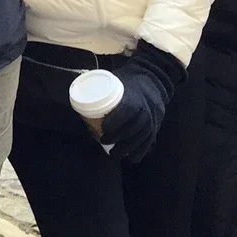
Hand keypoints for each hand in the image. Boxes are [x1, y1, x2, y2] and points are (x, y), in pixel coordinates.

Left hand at [101, 42, 183, 162]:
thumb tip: (79, 93)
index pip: (127, 111)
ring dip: (127, 148)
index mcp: (136, 96)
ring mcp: (154, 119)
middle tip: (103, 140)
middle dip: (118, 137)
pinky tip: (131, 159)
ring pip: (142, 137)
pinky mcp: (157, 126)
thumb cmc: (130, 79)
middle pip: (133, 127)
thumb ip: (102, 87)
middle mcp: (146, 109)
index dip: (115, 121)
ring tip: (114, 154)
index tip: (103, 127)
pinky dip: (141, 151)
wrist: (154, 78)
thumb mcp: (116, 78)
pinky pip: (150, 141)